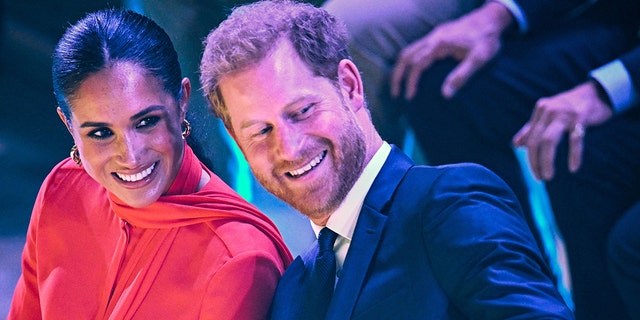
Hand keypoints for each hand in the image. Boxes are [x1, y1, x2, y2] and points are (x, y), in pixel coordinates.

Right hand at [390, 2, 512, 99]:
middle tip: (395, 94)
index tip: (409, 97)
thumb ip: (461, 76)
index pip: (417, 64)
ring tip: (399, 85)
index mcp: (439, 44)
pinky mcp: (436, 36)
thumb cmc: (487, 40)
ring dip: (401, 68)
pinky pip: (415, 49)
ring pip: (408, 51)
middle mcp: (432, 38)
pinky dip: (408, 62)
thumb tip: (445, 96)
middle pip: (405, 56)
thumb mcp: (479, 59)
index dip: (411, 82)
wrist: (491, 18)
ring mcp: (433, 35)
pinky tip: (411, 73)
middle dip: (397, 76)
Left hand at [513, 81, 612, 179]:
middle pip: (536, 141)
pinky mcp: (581, 116)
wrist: (597, 93)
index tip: (535, 174)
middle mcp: (549, 110)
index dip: (530, 158)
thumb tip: (515, 144)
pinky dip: (573, 155)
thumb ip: (532, 129)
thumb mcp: (548, 115)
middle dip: (535, 162)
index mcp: (540, 110)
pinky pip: (575, 139)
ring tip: (548, 176)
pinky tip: (573, 168)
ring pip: (548, 140)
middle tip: (540, 178)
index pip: (530, 138)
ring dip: (546, 161)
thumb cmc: (570, 108)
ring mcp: (564, 113)